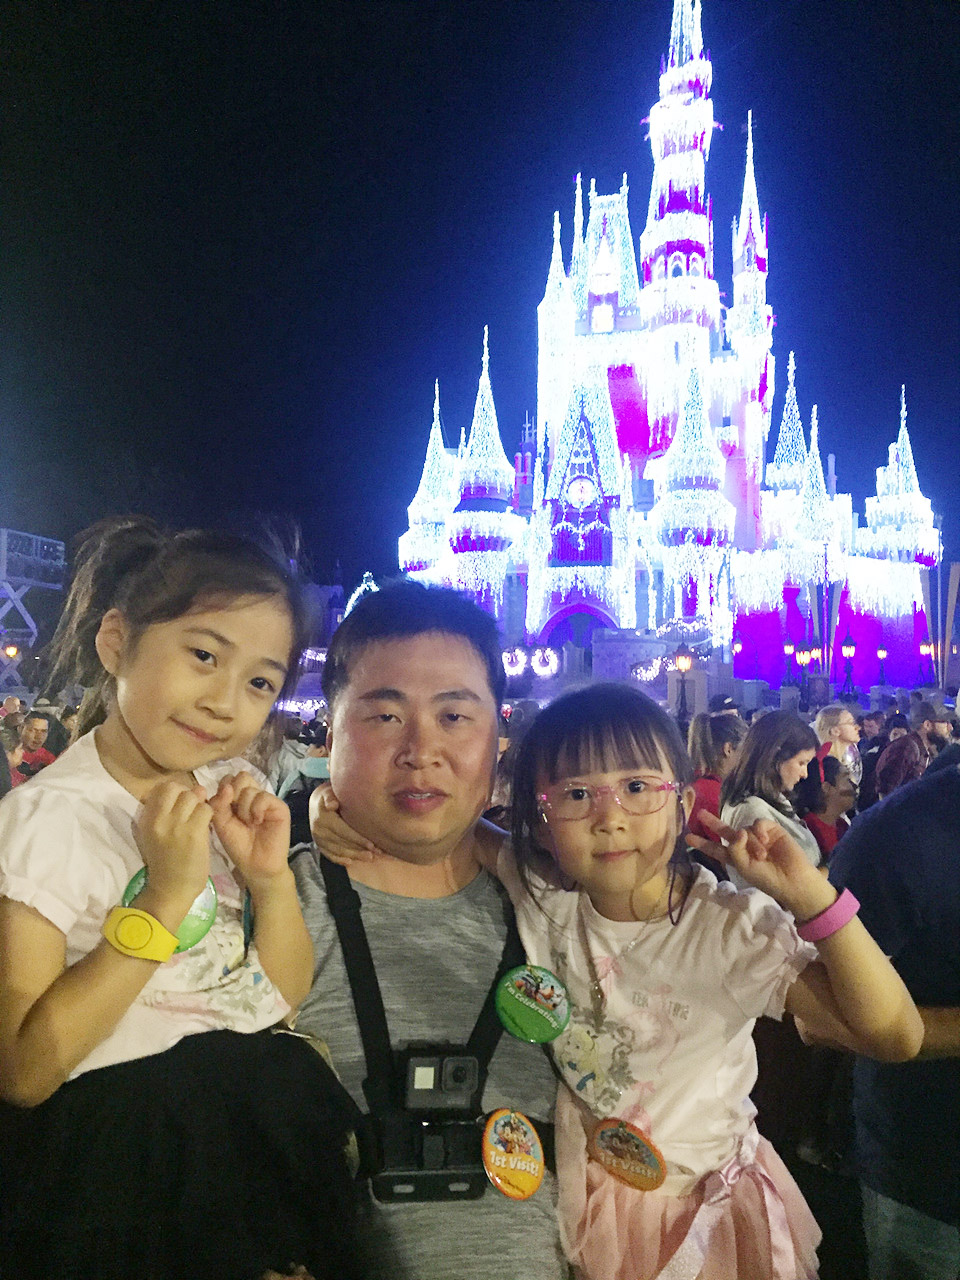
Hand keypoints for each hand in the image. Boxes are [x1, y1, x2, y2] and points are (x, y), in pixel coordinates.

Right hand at [135, 779, 212, 908]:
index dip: (176, 791)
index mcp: (146, 818)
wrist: (170, 890)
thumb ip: (167, 811)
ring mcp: (176, 824)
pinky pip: (206, 809)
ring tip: (199, 821)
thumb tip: (193, 789)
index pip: (161, 787)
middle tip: (192, 810)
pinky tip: (206, 829)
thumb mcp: (156, 833)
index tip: (180, 803)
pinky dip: (209, 816)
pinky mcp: (194, 832)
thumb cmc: (165, 862)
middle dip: (188, 795)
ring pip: (194, 796)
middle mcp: (158, 818)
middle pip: (177, 787)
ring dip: (201, 805)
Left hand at [209, 772, 291, 890]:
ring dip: (243, 808)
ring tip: (248, 823)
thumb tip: (227, 786)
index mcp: (237, 798)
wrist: (255, 865)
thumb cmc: (238, 845)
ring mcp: (266, 800)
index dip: (223, 790)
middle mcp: (253, 796)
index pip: (229, 779)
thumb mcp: (221, 824)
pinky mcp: (279, 806)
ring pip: (249, 788)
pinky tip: (258, 822)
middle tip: (235, 813)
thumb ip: (219, 804)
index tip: (222, 807)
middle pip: (241, 776)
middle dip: (233, 794)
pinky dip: (256, 809)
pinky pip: (263, 797)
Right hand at [308, 783, 381, 863]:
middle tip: (376, 853)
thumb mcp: (328, 792)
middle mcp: (319, 831)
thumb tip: (332, 804)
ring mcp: (318, 840)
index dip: (358, 839)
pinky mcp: (319, 845)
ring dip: (354, 856)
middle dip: (359, 849)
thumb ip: (330, 797)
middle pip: (342, 843)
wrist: (316, 803)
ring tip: (370, 858)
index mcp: (323, 818)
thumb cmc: (328, 795)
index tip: (372, 844)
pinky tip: (351, 862)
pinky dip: (340, 860)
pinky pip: (330, 855)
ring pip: (338, 851)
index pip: (343, 831)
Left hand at [687, 812, 834, 919]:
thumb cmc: (767, 878)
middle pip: (725, 831)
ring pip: (745, 829)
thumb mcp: (744, 867)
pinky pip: (758, 823)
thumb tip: (738, 830)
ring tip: (762, 855)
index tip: (688, 837)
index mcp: (736, 858)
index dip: (703, 843)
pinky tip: (764, 839)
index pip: (716, 849)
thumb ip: (735, 849)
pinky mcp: (771, 830)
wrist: (793, 879)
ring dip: (751, 841)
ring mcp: (758, 837)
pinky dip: (759, 830)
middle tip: (700, 814)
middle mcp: (745, 845)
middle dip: (713, 823)